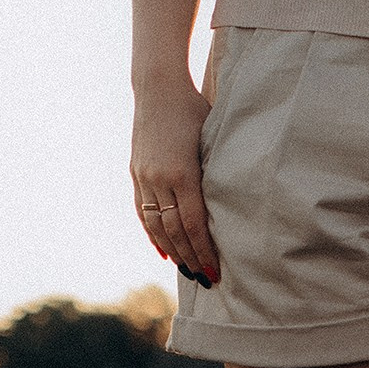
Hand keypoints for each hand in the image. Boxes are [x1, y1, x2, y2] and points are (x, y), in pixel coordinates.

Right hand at [131, 80, 220, 283]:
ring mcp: (144, 177)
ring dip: (172, 252)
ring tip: (186, 270)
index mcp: (183, 173)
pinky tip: (163, 251)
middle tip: (205, 279)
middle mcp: (160, 179)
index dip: (204, 251)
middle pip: (174, 231)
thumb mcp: (212, 140)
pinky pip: (142, 212)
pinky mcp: (136, 173)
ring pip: (156, 226)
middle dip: (190, 258)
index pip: (194, 224)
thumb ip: (216, 174)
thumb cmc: (194, 110)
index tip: (215, 271)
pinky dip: (152, 234)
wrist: (158, 88)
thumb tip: (232, 207)